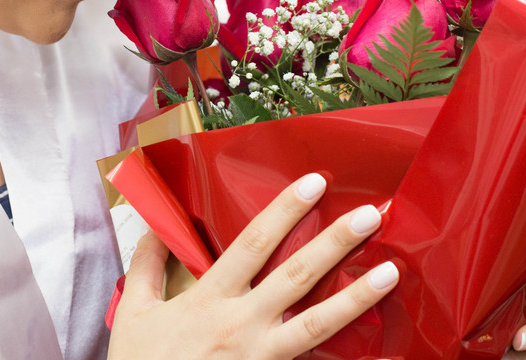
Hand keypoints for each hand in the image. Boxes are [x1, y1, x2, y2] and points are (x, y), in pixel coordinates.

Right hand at [108, 173, 399, 359]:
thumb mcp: (133, 315)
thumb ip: (145, 268)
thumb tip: (154, 229)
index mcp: (209, 299)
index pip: (253, 243)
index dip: (285, 210)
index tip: (314, 183)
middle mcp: (242, 324)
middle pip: (296, 275)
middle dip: (336, 241)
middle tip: (372, 214)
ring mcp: (261, 357)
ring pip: (318, 323)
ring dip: (358, 296)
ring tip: (392, 271)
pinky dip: (343, 351)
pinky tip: (377, 342)